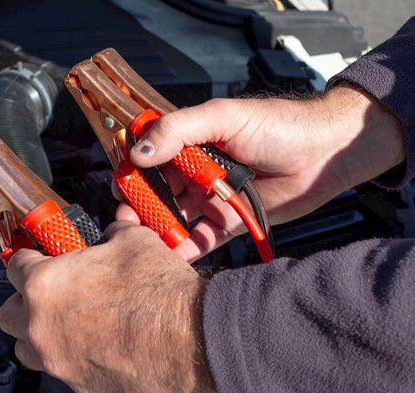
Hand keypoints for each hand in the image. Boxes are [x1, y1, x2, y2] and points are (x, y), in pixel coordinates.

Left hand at [0, 221, 215, 392]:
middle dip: (23, 301)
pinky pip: (60, 368)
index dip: (28, 258)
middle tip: (46, 292)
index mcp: (45, 284)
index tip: (36, 258)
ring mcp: (58, 360)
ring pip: (27, 349)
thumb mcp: (134, 242)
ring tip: (66, 323)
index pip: (14, 266)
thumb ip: (112, 234)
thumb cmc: (160, 294)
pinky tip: (95, 344)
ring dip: (38, 334)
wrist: (192, 341)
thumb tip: (113, 232)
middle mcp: (42, 326)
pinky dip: (69, 355)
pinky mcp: (79, 385)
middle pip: (8, 314)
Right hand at [117, 84, 404, 260]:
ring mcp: (209, 197)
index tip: (120, 186)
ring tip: (144, 241)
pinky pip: (199, 238)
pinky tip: (171, 254)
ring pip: (173, 216)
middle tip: (127, 220)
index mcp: (188, 140)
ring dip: (157, 228)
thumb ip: (178, 130)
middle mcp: (194, 170)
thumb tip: (139, 152)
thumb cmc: (278, 125)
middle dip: (139, 205)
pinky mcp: (227, 221)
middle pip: (155, 191)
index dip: (131, 171)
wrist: (324, 153)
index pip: (148, 156)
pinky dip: (184, 247)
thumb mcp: (223, 116)